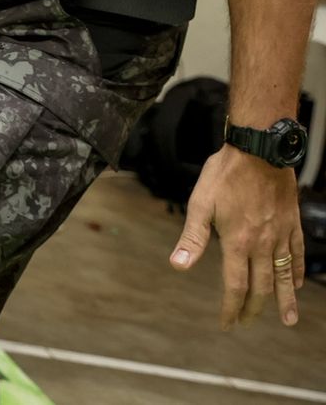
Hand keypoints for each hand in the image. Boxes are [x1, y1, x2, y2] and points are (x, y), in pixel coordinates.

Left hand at [170, 144, 305, 328]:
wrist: (259, 151)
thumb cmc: (225, 175)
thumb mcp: (200, 204)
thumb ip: (192, 238)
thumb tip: (177, 266)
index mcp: (237, 242)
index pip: (235, 285)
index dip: (230, 307)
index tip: (227, 323)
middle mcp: (262, 244)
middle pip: (260, 286)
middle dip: (252, 307)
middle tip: (246, 322)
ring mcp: (280, 235)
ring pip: (284, 276)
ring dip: (285, 300)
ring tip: (288, 320)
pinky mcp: (292, 224)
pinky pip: (297, 254)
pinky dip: (296, 271)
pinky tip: (296, 283)